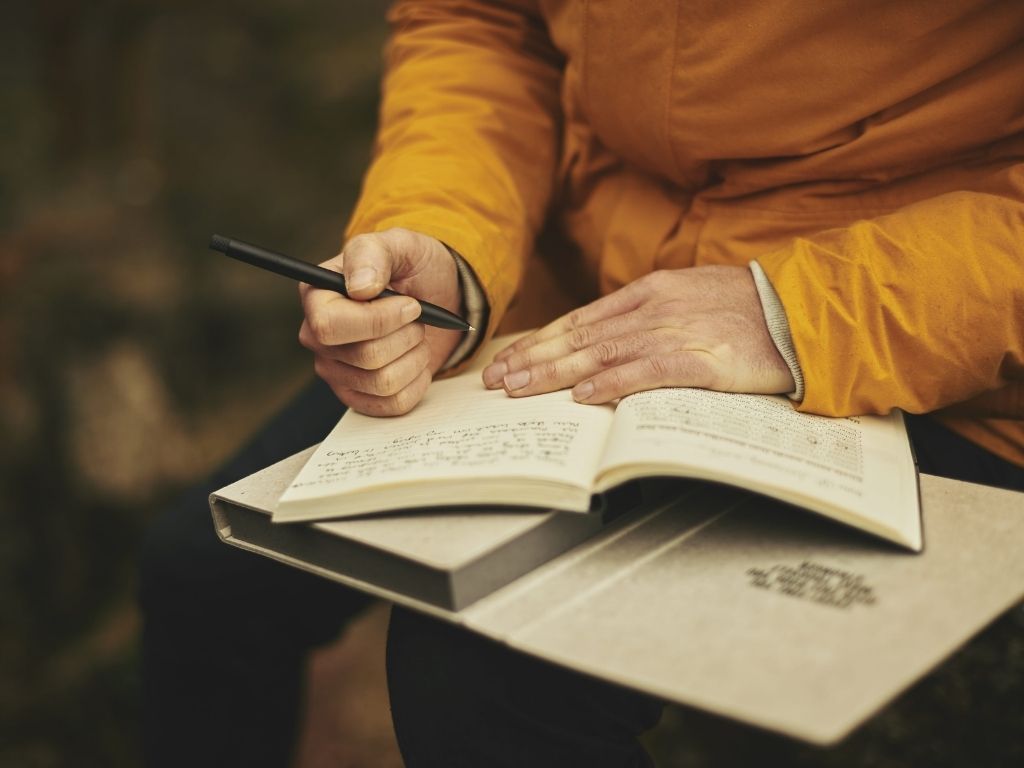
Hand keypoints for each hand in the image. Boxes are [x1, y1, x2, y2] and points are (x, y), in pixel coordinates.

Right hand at [299, 228, 462, 415]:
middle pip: (365, 357)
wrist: (436, 297)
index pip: (329, 326)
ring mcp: (336, 371)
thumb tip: (360, 287)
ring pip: (383, 382)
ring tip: (416, 336)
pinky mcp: (359, 396)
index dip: (377, 321)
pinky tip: (415, 359)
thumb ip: (374, 254)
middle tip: (416, 317)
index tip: (410, 305)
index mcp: (317, 297)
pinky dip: (417, 381)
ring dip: (415, 357)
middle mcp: (318, 338)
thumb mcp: (399, 245)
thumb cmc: (412, 268)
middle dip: (406, 336)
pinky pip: (394, 404)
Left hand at [482, 265, 793, 402]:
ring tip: (519, 389)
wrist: (804, 311)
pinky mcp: (701, 359)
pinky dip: (611, 384)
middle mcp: (654, 308)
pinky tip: (582, 396)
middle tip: (496, 380)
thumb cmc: (750, 310)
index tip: (510, 359)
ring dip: (555, 373)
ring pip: (600, 354)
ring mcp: (676, 331)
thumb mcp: (691, 298)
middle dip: (532, 359)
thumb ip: (648, 316)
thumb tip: (607, 340)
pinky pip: (646, 372)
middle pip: (580, 337)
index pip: (580, 320)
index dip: (541, 341)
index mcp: (650, 292)